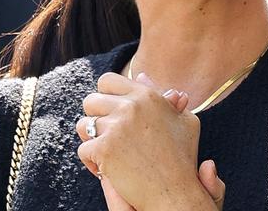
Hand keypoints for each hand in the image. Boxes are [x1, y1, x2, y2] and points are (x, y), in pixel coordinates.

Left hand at [76, 72, 219, 209]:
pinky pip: (84, 149)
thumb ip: (163, 97)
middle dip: (95, 117)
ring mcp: (116, 127)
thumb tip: (141, 76)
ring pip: (83, 125)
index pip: (108, 81)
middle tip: (107, 135)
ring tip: (106, 152)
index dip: (105, 96)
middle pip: (90, 101)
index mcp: (147, 95)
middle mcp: (130, 106)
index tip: (111, 112)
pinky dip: (92, 162)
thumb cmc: (183, 157)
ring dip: (91, 139)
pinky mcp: (104, 149)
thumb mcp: (183, 121)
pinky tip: (107, 170)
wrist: (175, 191)